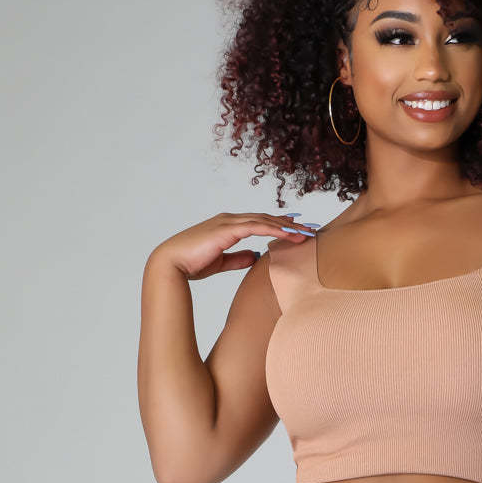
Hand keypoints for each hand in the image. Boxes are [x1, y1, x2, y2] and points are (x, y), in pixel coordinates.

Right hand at [151, 209, 317, 280]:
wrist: (171, 264)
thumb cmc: (192, 263)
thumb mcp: (221, 261)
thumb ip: (238, 258)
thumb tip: (256, 256)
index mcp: (228, 225)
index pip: (259, 222)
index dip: (278, 224)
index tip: (297, 228)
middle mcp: (230, 220)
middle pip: (266, 218)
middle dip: (289, 223)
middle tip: (310, 229)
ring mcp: (229, 222)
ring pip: (265, 220)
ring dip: (287, 226)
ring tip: (306, 233)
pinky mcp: (228, 229)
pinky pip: (257, 227)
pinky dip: (275, 230)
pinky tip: (290, 235)